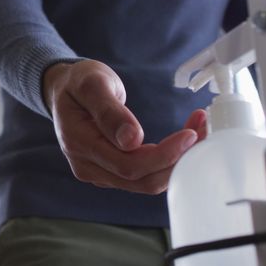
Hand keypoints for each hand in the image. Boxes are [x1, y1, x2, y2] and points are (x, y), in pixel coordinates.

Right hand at [43, 60, 205, 194]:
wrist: (63, 91)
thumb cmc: (78, 83)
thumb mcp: (92, 84)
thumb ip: (109, 111)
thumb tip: (132, 139)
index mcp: (81, 144)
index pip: (129, 165)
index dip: (163, 155)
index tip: (190, 134)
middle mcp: (88, 167)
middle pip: (142, 180)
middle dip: (178, 160)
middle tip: (202, 130)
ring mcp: (99, 173)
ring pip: (146, 182)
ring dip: (176, 162)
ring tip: (198, 131)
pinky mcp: (110, 173)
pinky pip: (144, 176)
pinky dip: (167, 162)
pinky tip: (182, 141)